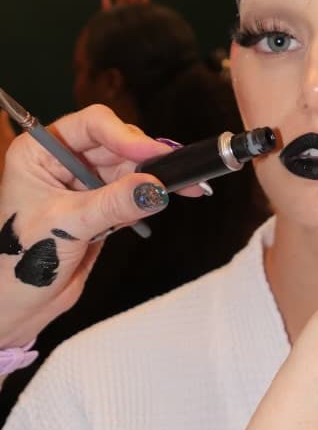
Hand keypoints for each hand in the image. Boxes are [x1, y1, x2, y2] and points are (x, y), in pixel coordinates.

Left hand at [0, 104, 200, 348]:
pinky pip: (131, 194)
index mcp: (39, 152)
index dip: (125, 136)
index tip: (156, 154)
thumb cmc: (21, 260)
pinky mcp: (99, 207)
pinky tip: (166, 201)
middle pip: (116, 145)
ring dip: (154, 179)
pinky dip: (149, 198)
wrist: (18, 303)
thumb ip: (113, 204)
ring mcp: (83, 184)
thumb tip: (155, 190)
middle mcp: (61, 161)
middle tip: (179, 171)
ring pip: (128, 169)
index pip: (91, 126)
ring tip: (186, 188)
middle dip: (148, 158)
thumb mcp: (67, 225)